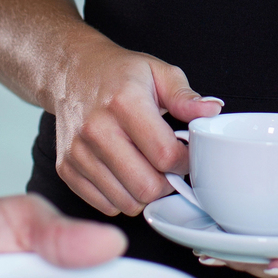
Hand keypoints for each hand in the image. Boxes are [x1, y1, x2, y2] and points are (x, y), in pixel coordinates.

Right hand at [54, 41, 223, 216]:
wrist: (72, 73)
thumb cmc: (118, 74)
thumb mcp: (158, 72)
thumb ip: (186, 97)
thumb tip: (212, 111)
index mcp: (124, 103)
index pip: (165, 155)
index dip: (185, 162)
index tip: (186, 155)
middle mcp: (96, 129)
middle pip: (146, 187)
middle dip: (166, 183)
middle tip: (168, 168)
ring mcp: (78, 152)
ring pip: (126, 202)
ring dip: (144, 193)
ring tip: (147, 169)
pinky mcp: (66, 168)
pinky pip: (105, 205)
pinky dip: (121, 197)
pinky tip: (126, 175)